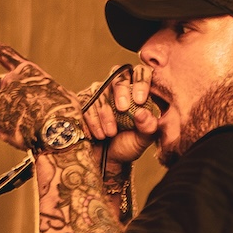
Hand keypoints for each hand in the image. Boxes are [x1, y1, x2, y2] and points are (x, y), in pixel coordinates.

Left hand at [0, 33, 80, 152]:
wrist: (56, 133)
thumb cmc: (64, 114)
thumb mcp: (60, 94)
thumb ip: (42, 91)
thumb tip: (40, 100)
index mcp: (27, 71)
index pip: (5, 54)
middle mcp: (9, 81)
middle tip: (9, 108)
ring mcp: (0, 98)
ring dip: (6, 115)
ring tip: (26, 126)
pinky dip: (7, 129)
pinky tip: (23, 133)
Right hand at [79, 59, 161, 176]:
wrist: (106, 160)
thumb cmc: (127, 145)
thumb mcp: (142, 139)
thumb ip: (148, 127)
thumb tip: (143, 113)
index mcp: (138, 91)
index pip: (141, 73)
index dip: (141, 81)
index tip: (140, 100)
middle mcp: (118, 87)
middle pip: (119, 75)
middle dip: (121, 91)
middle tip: (123, 109)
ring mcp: (100, 93)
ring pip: (101, 91)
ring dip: (106, 114)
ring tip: (111, 133)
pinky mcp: (84, 102)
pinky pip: (86, 103)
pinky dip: (93, 120)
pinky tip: (99, 134)